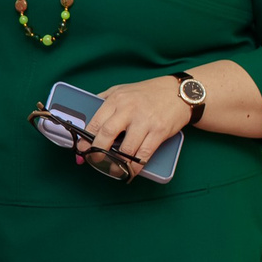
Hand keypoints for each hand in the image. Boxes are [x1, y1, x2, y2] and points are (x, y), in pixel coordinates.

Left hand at [77, 75, 193, 168]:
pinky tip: (130, 172)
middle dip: (97, 152)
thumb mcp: (123, 89)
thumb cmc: (148, 92)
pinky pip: (144, 154)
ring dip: (116, 163)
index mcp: (117, 99)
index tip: (81, 151)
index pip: (96, 122)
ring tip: (112, 170)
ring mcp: (145, 121)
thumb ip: (105, 100)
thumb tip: (87, 117)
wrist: (180, 92)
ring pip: (126, 148)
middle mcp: (129, 109)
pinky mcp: (159, 131)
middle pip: (107, 134)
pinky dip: (135, 166)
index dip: (86, 140)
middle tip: (94, 161)